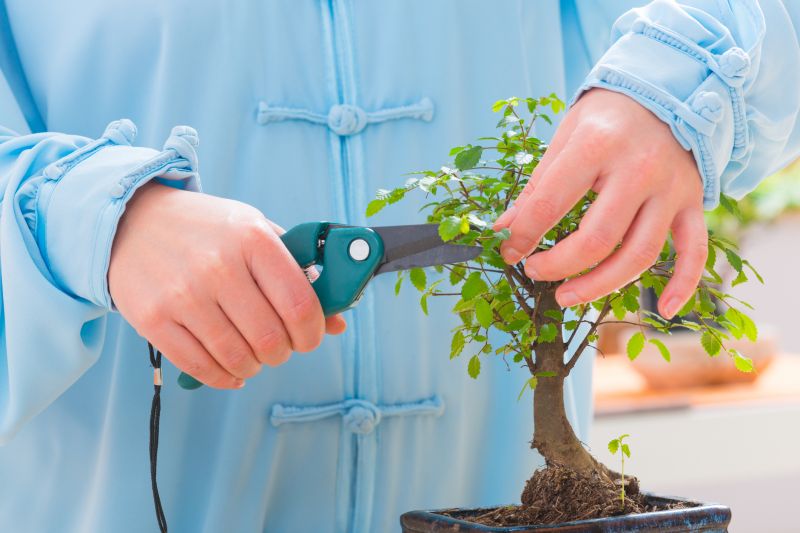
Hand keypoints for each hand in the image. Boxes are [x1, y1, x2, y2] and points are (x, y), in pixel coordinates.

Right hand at [109, 183, 345, 388]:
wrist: (132, 221)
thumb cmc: (207, 230)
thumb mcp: (256, 232)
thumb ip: (299, 272)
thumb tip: (337, 320)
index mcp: (253, 239)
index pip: (300, 305)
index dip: (313, 333)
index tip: (310, 337)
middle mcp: (218, 266)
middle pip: (270, 338)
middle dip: (283, 352)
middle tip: (279, 347)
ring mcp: (183, 295)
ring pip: (237, 357)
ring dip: (254, 366)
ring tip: (254, 356)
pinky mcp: (153, 319)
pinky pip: (199, 366)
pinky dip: (223, 377)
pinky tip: (232, 370)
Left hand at [494, 89, 706, 318]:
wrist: (668, 90)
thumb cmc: (607, 116)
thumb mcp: (565, 138)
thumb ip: (537, 188)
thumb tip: (503, 230)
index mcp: (597, 145)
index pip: (551, 204)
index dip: (522, 236)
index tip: (508, 252)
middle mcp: (639, 169)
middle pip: (597, 240)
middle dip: (557, 266)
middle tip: (535, 272)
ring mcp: (671, 189)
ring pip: (639, 255)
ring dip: (600, 286)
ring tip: (567, 296)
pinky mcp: (693, 202)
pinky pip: (694, 251)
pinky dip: (683, 285)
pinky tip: (664, 310)